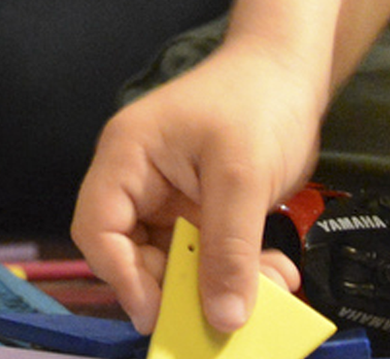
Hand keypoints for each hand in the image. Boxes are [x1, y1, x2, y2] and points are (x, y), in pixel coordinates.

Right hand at [72, 39, 323, 336]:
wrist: (291, 70)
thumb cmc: (256, 104)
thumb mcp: (242, 177)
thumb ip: (229, 249)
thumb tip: (222, 320)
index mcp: (127, 158)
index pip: (97, 227)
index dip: (121, 275)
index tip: (160, 313)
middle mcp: (139, 182)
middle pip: (135, 254)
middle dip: (179, 287)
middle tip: (221, 313)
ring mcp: (171, 198)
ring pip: (176, 263)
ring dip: (217, 284)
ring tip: (268, 288)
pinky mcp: (202, 210)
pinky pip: (208, 255)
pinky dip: (239, 271)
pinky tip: (277, 274)